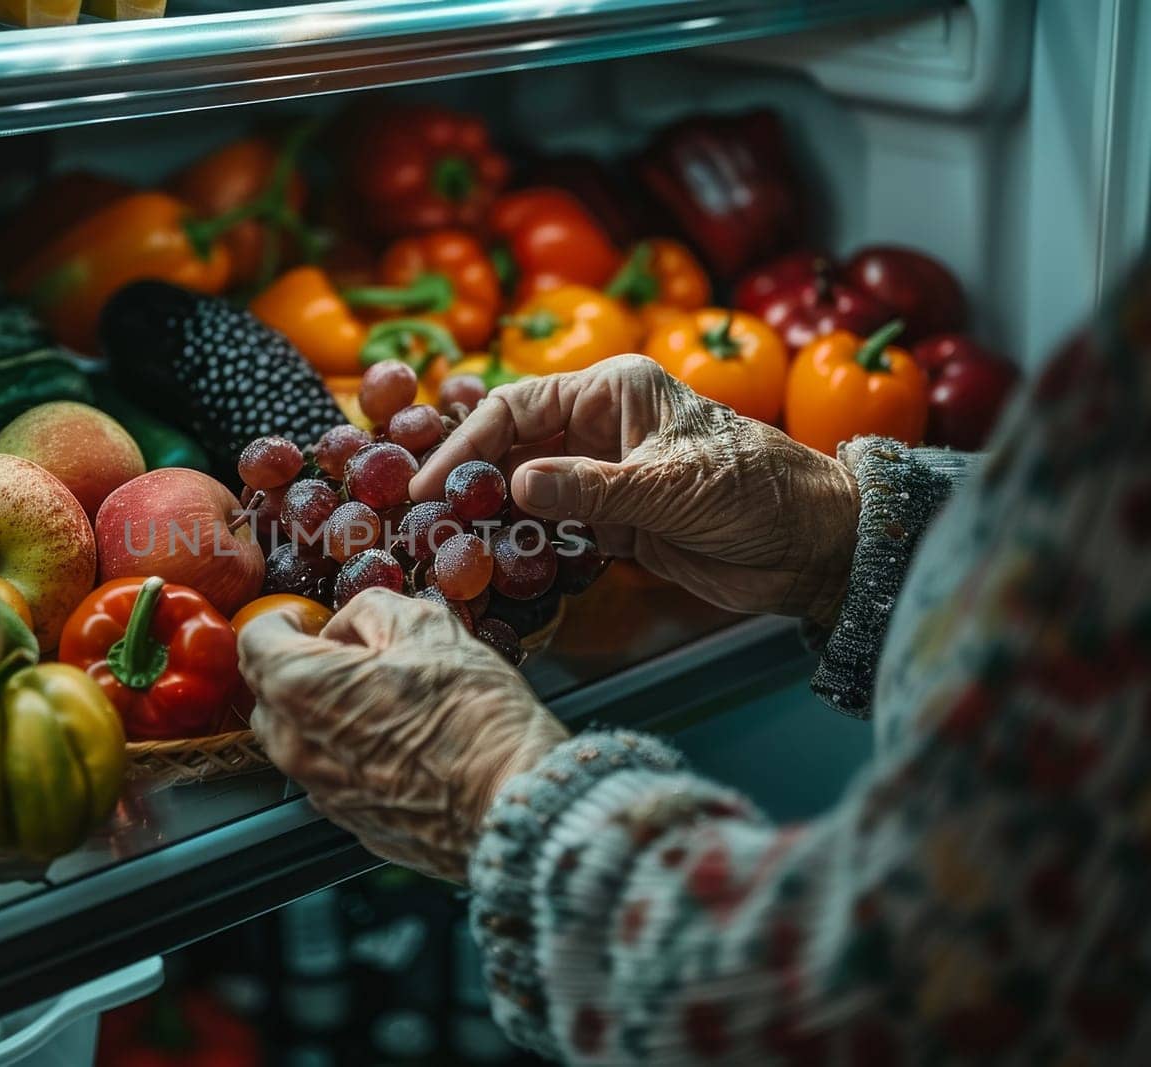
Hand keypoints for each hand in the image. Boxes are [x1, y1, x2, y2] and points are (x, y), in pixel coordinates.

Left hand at [238, 590, 568, 881]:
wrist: (512, 800)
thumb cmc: (472, 716)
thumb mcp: (425, 626)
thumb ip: (371, 610)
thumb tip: (356, 623)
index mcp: (301, 688)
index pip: (256, 639)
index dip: (285, 620)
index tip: (310, 620)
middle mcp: (296, 746)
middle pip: (269, 693)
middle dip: (300, 666)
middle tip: (352, 655)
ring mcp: (320, 791)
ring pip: (299, 738)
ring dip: (323, 712)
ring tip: (383, 697)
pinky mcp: (350, 822)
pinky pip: (330, 774)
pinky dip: (348, 752)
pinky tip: (399, 740)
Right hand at [411, 355, 861, 625]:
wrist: (814, 547)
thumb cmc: (758, 491)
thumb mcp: (673, 485)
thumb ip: (592, 488)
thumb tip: (516, 486)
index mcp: (615, 390)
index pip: (517, 407)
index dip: (466, 444)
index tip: (428, 485)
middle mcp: (601, 425)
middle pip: (510, 447)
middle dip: (467, 481)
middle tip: (421, 521)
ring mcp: (603, 475)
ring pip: (523, 489)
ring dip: (487, 515)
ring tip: (443, 546)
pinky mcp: (611, 522)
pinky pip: (549, 527)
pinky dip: (519, 543)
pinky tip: (489, 562)